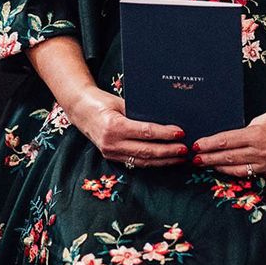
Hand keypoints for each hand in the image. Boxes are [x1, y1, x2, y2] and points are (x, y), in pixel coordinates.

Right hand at [69, 87, 187, 168]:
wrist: (80, 109)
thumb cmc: (102, 102)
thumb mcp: (121, 103)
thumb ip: (140, 113)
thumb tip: (165, 119)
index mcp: (114, 126)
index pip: (145, 132)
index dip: (165, 134)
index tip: (180, 133)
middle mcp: (111, 143)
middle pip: (146, 151)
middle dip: (168, 151)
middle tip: (185, 149)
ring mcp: (110, 152)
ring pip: (142, 160)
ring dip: (163, 160)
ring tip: (179, 157)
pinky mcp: (111, 157)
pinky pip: (135, 162)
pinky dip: (152, 162)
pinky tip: (164, 160)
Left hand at [192, 91, 265, 176]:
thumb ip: (249, 130)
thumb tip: (235, 139)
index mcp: (259, 135)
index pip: (226, 141)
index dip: (209, 145)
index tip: (196, 146)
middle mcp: (263, 152)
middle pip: (229, 158)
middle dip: (210, 159)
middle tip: (194, 160)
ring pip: (239, 169)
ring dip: (221, 168)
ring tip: (207, 165)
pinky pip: (253, 173)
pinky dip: (239, 172)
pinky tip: (229, 170)